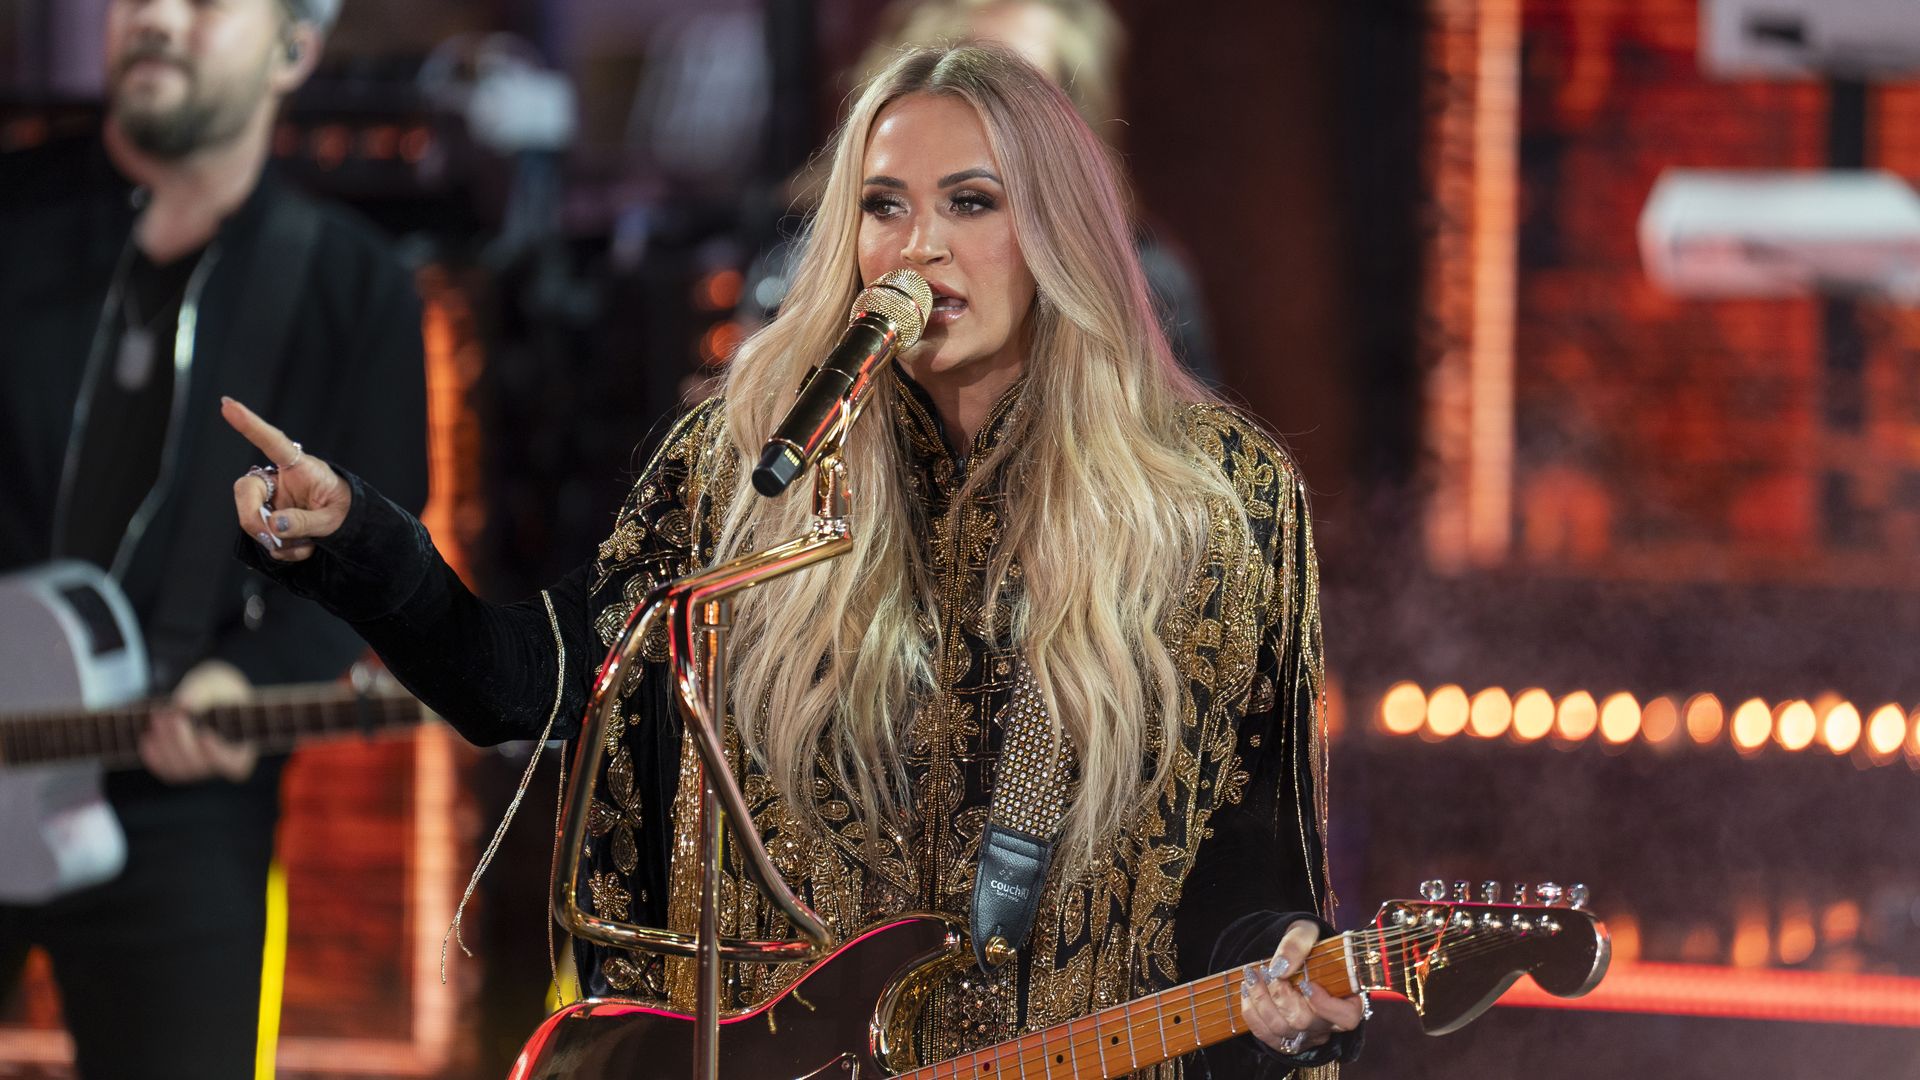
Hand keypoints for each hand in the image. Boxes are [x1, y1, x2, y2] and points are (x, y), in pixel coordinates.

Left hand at [140, 659, 258, 782]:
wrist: (207, 696)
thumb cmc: (219, 690)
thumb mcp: (217, 683)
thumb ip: (202, 692)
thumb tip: (183, 704)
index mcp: (243, 746)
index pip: (235, 765)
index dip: (218, 755)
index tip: (205, 735)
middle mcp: (222, 764)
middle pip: (200, 765)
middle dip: (181, 740)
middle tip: (170, 714)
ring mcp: (200, 770)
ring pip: (180, 770)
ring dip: (165, 745)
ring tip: (158, 717)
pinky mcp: (180, 769)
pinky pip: (166, 771)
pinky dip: (154, 757)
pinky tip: (148, 738)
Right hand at [222, 396, 350, 562]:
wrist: (348, 527)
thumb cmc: (344, 511)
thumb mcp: (333, 518)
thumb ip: (305, 522)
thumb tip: (273, 525)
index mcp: (300, 467)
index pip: (273, 442)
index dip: (250, 424)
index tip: (227, 404)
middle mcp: (280, 480)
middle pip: (246, 489)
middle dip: (252, 518)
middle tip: (270, 538)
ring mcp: (272, 500)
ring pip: (252, 518)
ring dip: (276, 540)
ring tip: (307, 544)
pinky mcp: (269, 518)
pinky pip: (263, 537)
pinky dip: (281, 549)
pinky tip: (302, 547)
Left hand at [1240, 920, 1366, 1057]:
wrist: (1288, 958)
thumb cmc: (1305, 946)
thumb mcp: (1305, 933)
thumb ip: (1296, 945)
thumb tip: (1280, 968)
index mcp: (1346, 1000)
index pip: (1347, 1017)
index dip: (1326, 1005)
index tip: (1306, 983)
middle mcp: (1327, 1023)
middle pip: (1305, 1022)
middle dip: (1280, 995)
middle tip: (1267, 972)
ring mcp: (1305, 1035)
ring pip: (1281, 1029)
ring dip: (1261, 1001)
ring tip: (1252, 977)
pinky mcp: (1284, 1040)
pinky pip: (1265, 1035)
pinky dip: (1252, 1013)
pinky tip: (1248, 992)